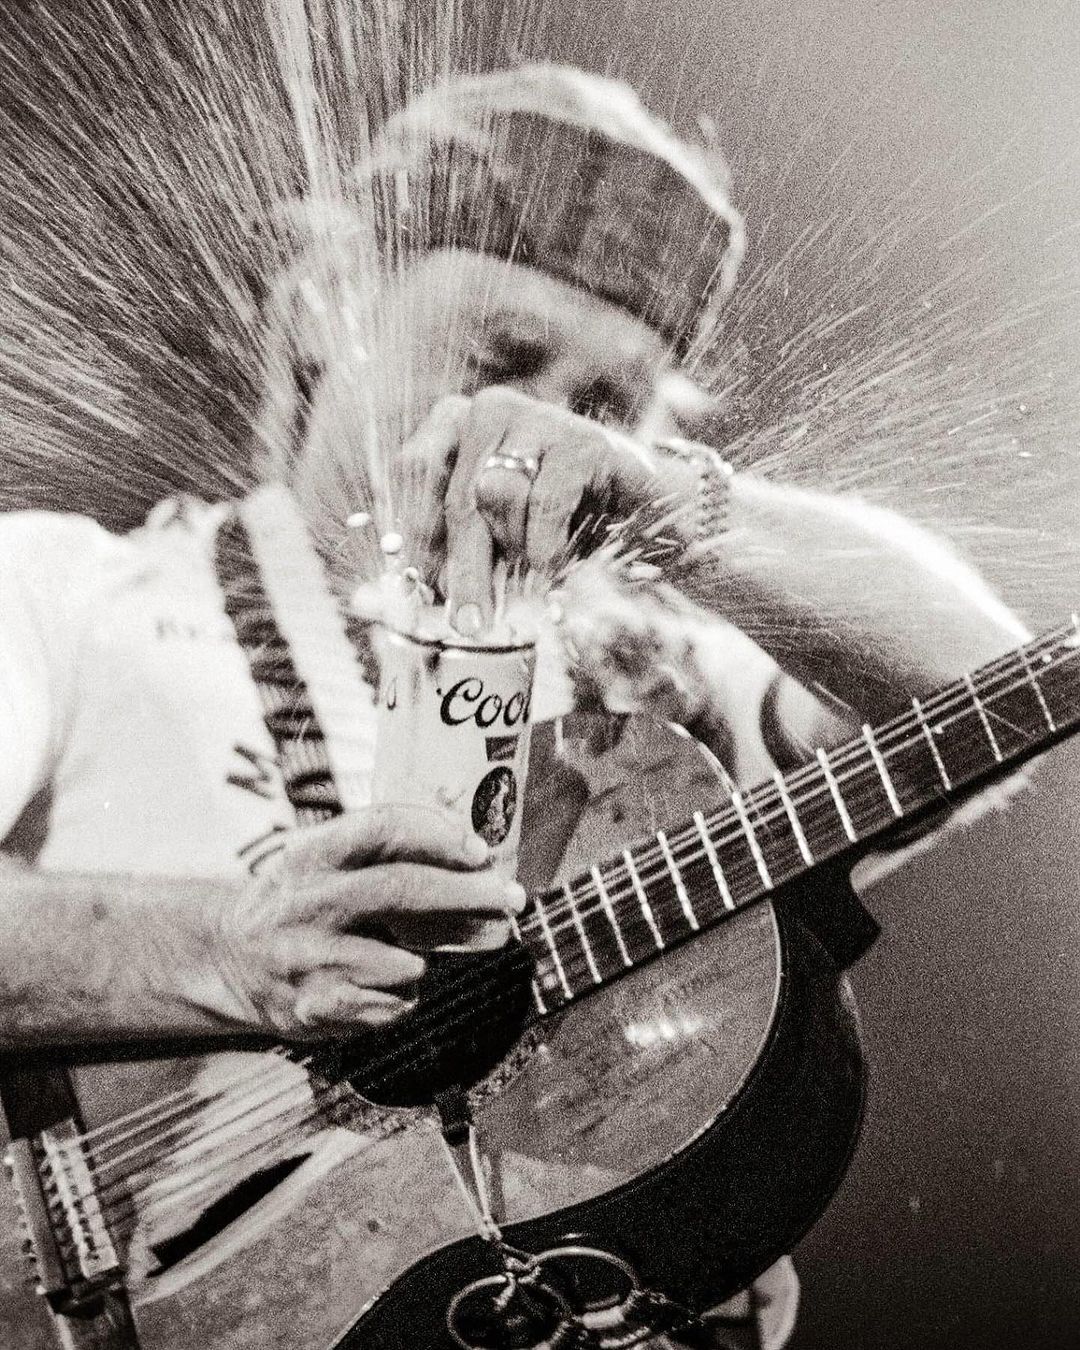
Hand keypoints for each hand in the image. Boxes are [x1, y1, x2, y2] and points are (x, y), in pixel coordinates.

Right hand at [211, 804, 524, 1039]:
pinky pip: (393, 1005)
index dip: (438, 835)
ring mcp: (310, 957)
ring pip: (407, 961)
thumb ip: (384, 852)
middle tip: (511, 899)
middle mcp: (309, 901)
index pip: (383, 828)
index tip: (480, 851)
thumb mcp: (322, 860)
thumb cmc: (298, 899)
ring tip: (401, 956)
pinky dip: (402, 998)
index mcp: (314, 855)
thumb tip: (475, 852)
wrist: (225, 957)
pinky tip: (375, 986)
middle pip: (404, 890)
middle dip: (468, 895)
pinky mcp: (315, 1006)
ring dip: (422, 961)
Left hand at [396, 387, 697, 633]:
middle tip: (470, 622)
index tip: (420, 588)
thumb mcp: (497, 541)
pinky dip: (545, 543)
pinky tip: (552, 563)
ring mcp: (540, 418)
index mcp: (458, 426)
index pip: (416, 470)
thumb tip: (383, 600)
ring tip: (534, 570)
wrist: (648, 514)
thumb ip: (449, 559)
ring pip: (497, 495)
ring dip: (514, 549)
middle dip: (463, 567)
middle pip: (458, 495)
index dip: (416, 532)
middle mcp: (493, 410)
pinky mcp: (583, 441)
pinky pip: (544, 502)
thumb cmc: (560, 529)